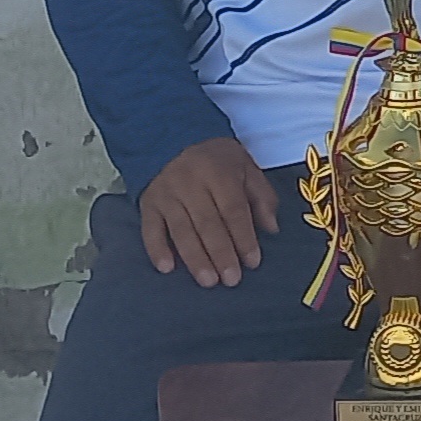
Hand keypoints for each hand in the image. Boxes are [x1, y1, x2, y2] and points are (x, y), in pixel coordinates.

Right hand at [139, 138, 278, 287]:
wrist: (173, 139)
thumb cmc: (217, 159)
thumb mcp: (246, 167)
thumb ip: (261, 196)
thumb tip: (272, 229)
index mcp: (220, 173)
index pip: (233, 210)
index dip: (244, 237)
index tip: (253, 262)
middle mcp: (191, 184)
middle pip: (208, 223)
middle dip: (221, 254)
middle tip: (231, 280)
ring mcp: (167, 194)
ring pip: (182, 230)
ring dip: (195, 258)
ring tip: (208, 281)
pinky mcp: (148, 204)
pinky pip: (150, 229)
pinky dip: (157, 249)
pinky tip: (167, 268)